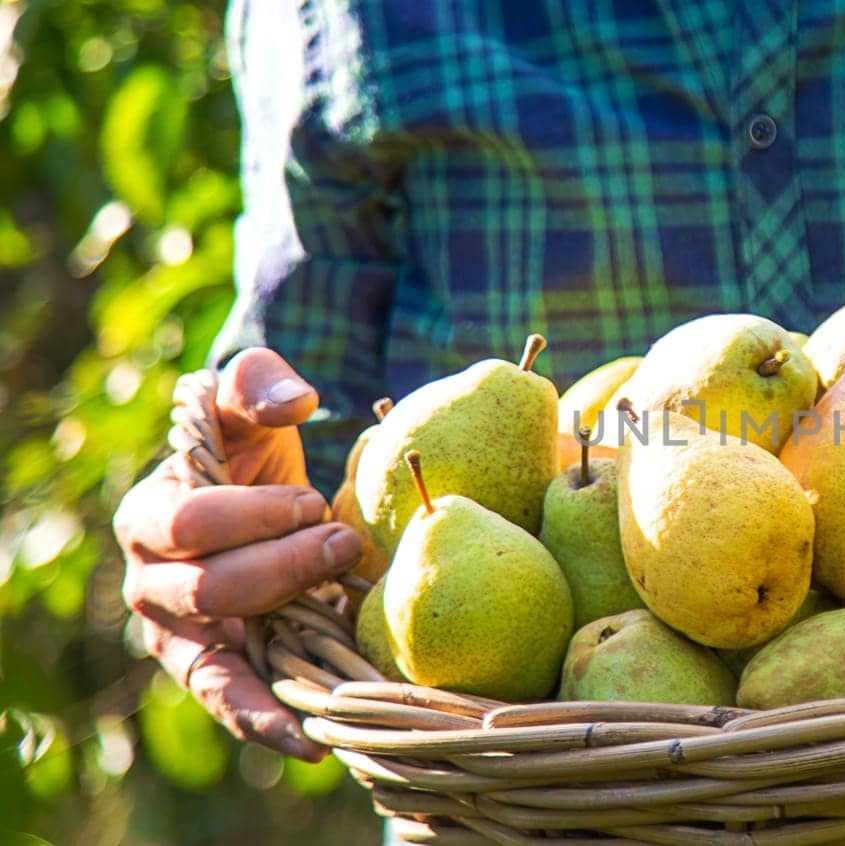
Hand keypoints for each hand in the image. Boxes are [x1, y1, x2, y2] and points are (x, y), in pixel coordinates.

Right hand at [114, 349, 360, 759]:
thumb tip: (297, 402)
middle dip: (286, 567)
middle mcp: (151, 584)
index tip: (314, 499)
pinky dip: (267, 725)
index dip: (254, 514)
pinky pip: (231, 706)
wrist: (269, 495)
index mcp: (148, 514)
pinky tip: (314, 744)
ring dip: (284, 645)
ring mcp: (181, 636)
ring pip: (217, 658)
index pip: (188, 521)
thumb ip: (260, 382)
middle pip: (211, 588)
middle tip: (346, 544)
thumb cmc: (252, 448)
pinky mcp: (217, 671)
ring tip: (339, 631)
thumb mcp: (252, 402)